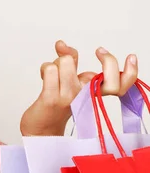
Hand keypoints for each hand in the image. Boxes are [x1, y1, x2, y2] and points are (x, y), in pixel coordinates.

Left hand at [20, 41, 138, 135]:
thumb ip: (70, 59)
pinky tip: (44, 78)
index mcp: (93, 92)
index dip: (131, 72)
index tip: (130, 57)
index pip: (120, 85)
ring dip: (56, 63)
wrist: (41, 127)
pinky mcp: (51, 99)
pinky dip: (45, 69)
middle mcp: (85, 95)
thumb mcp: (69, 79)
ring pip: (65, 62)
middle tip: (99, 52)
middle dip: (101, 59)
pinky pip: (50, 69)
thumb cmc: (56, 102)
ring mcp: (69, 97)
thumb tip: (61, 44)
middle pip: (99, 74)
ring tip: (53, 74)